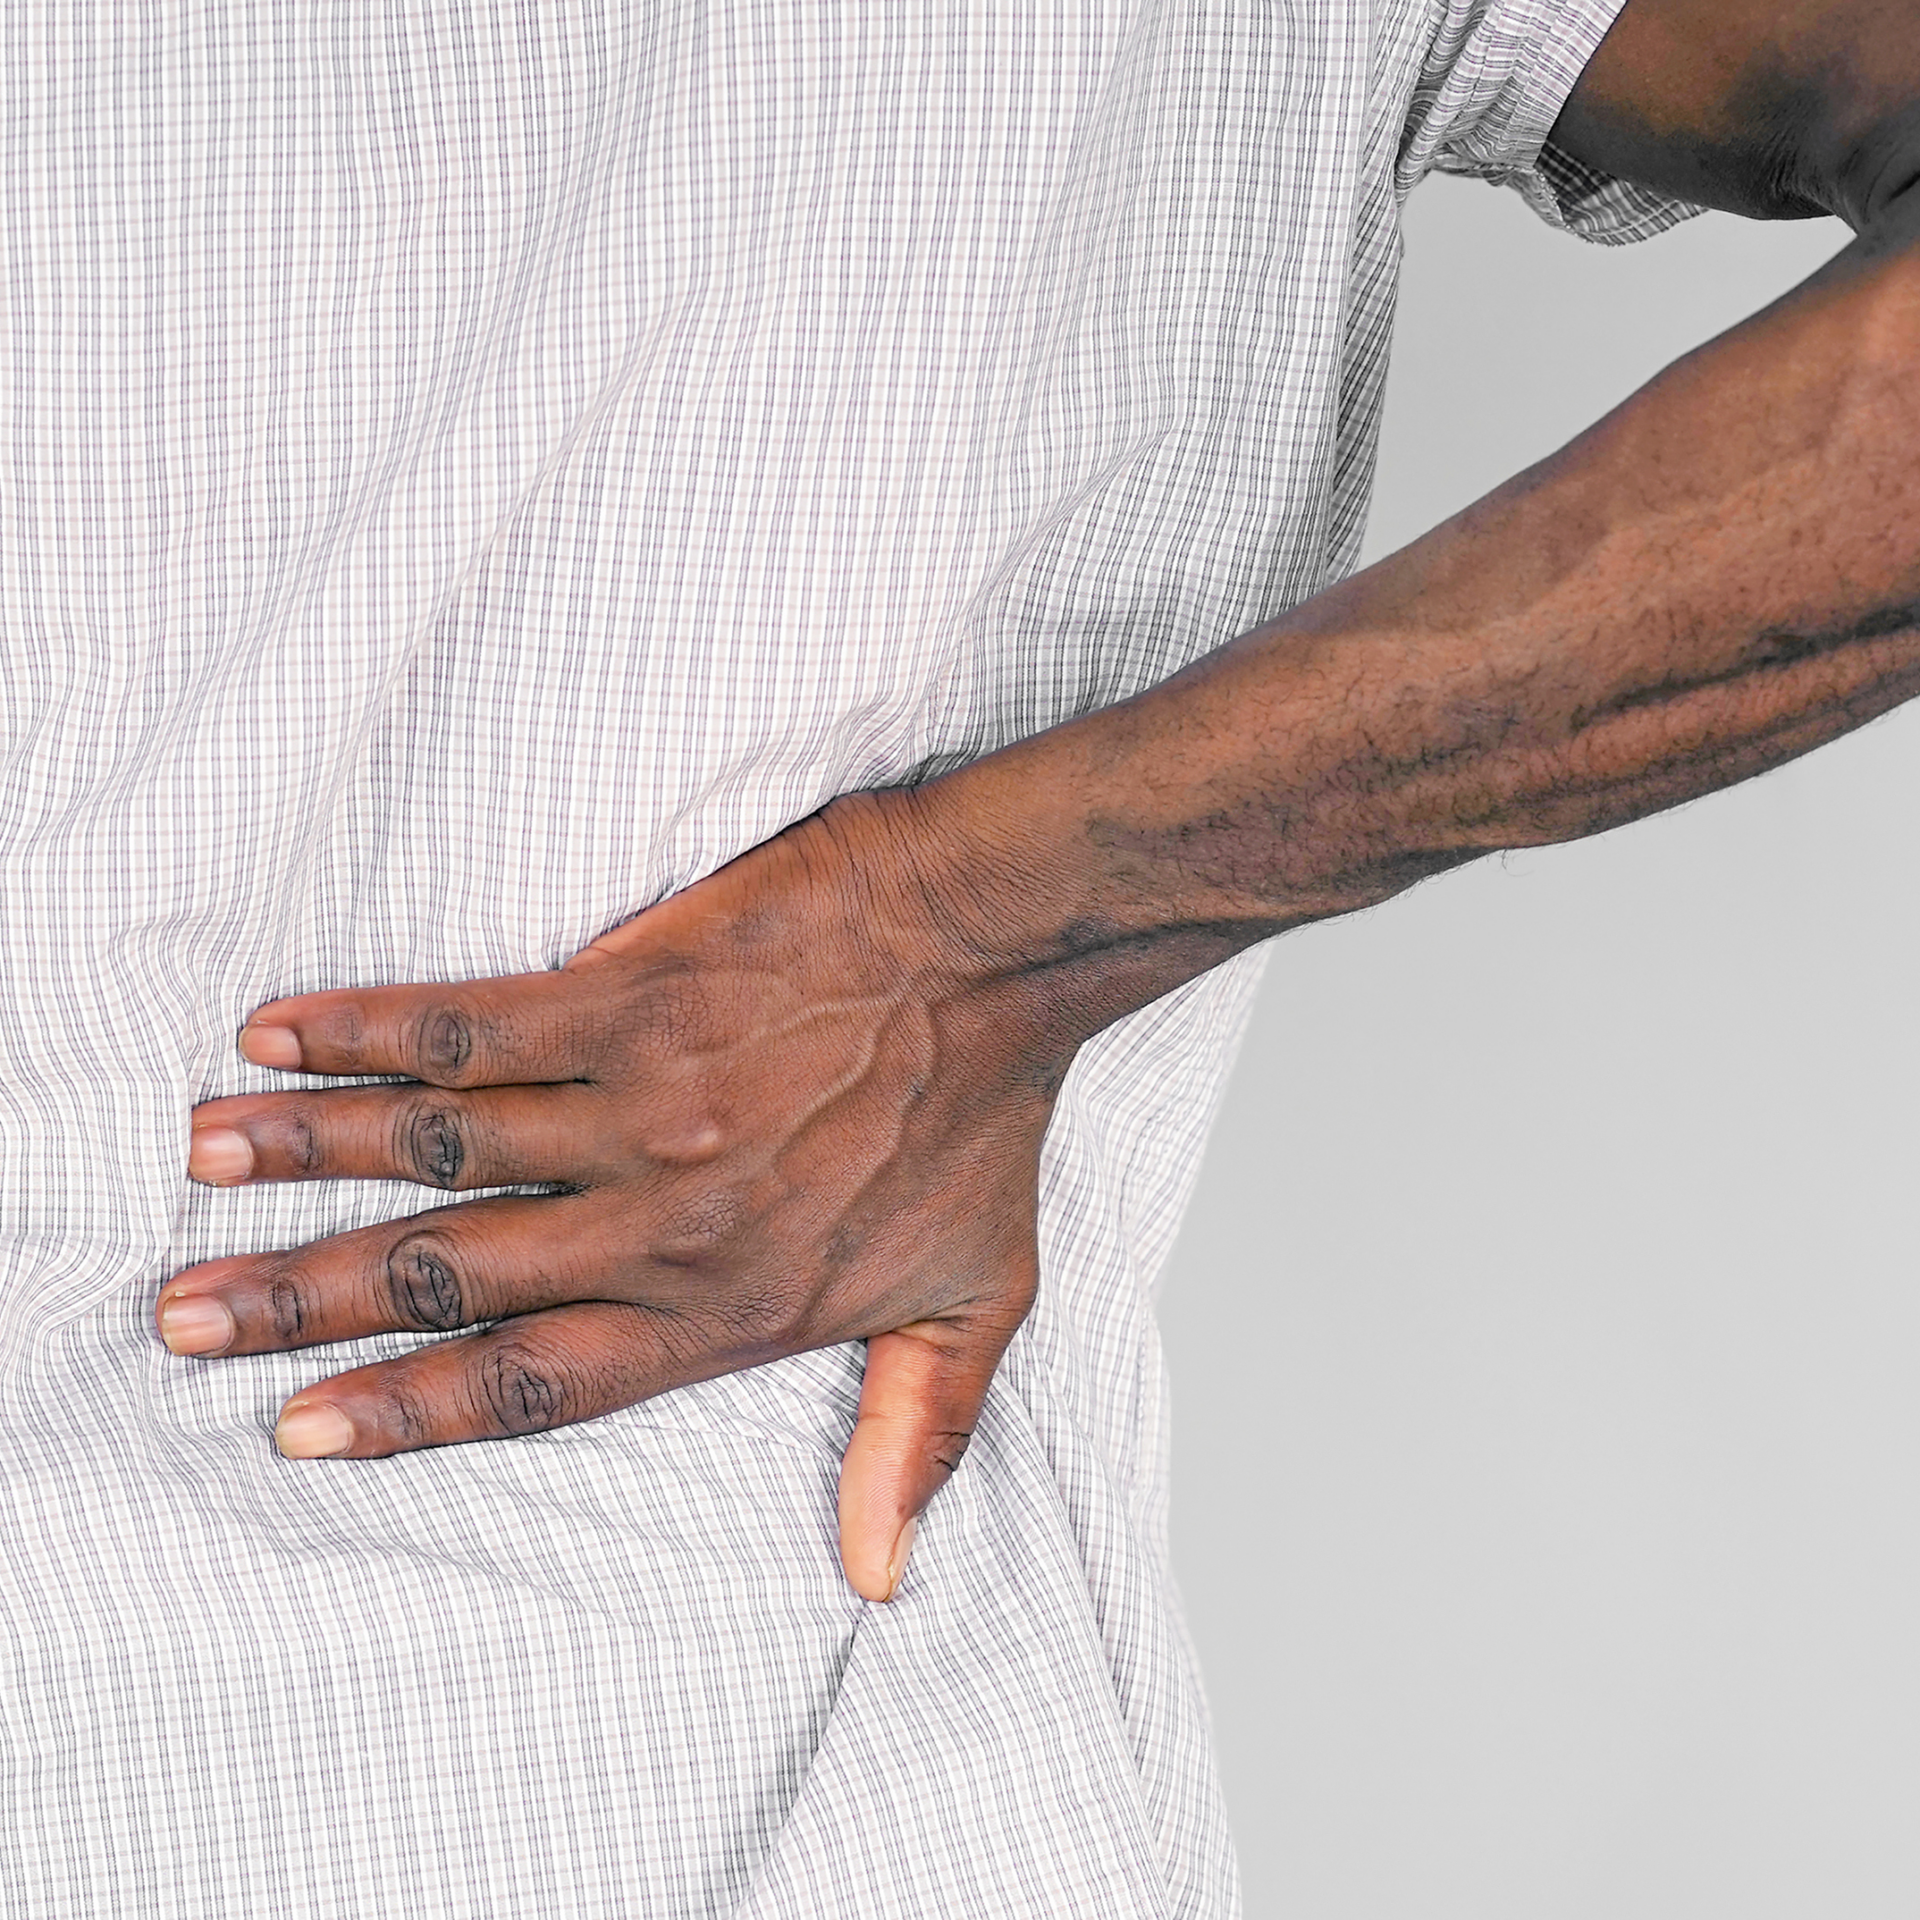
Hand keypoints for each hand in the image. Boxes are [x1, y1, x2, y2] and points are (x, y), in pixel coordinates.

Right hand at [157, 789, 1062, 1601]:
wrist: (1001, 952)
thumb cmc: (986, 1121)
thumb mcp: (975, 1302)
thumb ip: (912, 1438)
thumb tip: (881, 1576)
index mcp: (731, 1306)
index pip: (535, 1381)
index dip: (407, 1411)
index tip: (297, 1429)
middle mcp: (667, 1217)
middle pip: (451, 1275)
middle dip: (303, 1303)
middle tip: (187, 1319)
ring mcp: (642, 1100)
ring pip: (438, 1147)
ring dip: (305, 1156)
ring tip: (200, 1167)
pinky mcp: (634, 993)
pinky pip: (470, 1022)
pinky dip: (367, 1032)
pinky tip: (282, 1035)